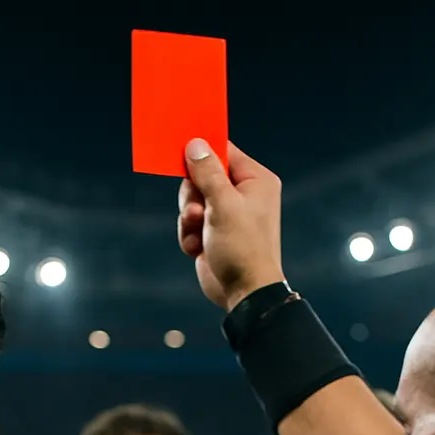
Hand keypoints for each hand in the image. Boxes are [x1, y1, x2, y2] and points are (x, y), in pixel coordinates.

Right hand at [178, 139, 285, 310]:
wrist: (244, 291)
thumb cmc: (241, 246)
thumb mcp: (222, 205)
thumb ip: (207, 173)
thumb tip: (195, 144)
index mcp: (255, 180)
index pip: (224, 152)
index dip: (201, 153)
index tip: (179, 153)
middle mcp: (243, 194)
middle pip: (202, 177)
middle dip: (192, 196)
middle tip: (195, 211)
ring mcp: (227, 215)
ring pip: (192, 201)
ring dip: (188, 219)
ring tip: (197, 233)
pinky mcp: (214, 233)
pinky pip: (190, 224)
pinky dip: (189, 235)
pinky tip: (197, 248)